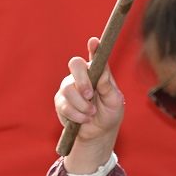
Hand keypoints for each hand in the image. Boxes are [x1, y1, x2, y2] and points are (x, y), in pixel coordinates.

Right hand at [55, 37, 123, 173]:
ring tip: (91, 113)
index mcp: (98, 73)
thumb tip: (102, 73)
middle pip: (75, 65)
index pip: (96, 56)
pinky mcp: (61, 102)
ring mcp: (69, 87)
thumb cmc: (109, 114)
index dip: (94, 48)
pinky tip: (84, 119)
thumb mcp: (115, 102)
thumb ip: (108, 87)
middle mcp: (82, 76)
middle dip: (82, 80)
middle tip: (90, 95)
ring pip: (68, 88)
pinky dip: (76, 114)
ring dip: (82, 104)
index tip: (94, 42)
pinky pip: (64, 105)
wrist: (98, 133)